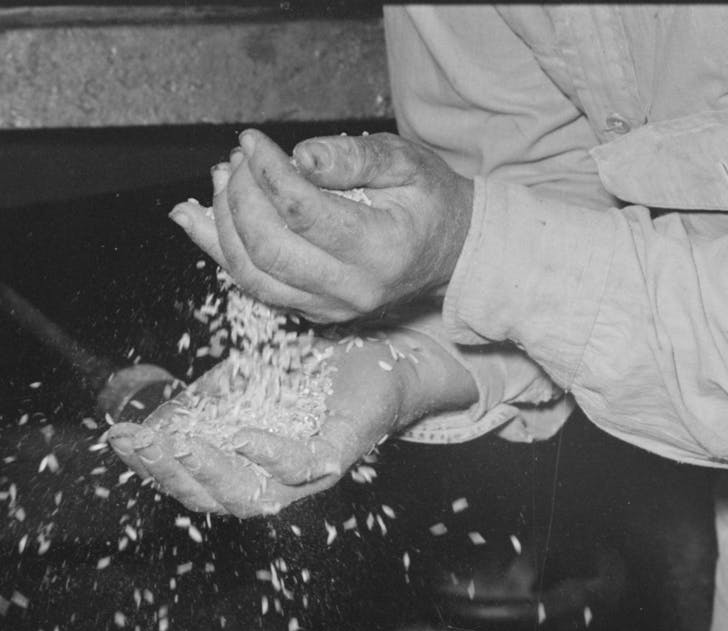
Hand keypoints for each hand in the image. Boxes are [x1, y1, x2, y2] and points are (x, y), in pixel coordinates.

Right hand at [105, 331, 476, 516]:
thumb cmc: (306, 372)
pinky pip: (302, 466)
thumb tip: (145, 425)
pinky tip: (242, 436)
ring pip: (253, 494)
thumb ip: (198, 405)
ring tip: (181, 445)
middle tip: (138, 443)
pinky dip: (270, 454)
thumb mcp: (238, 382)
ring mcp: (306, 474)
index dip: (151, 464)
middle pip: (213, 498)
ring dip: (213, 472)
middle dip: (169, 472)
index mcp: (244, 467)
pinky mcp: (338, 454)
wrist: (372, 352)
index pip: (190, 481)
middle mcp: (273, 481)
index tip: (117, 438)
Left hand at [168, 129, 473, 323]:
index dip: (267, 172)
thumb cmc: (429, 201)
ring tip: (223, 181)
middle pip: (269, 249)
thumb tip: (299, 158)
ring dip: (223, 226)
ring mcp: (333, 308)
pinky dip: (220, 252)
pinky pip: (256, 288)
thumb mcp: (406, 162)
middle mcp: (354, 290)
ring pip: (253, 276)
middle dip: (240, 198)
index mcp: (381, 250)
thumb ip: (354, 156)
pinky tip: (195, 218)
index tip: (251, 140)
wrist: (452, 251)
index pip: (303, 213)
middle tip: (237, 160)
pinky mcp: (315, 312)